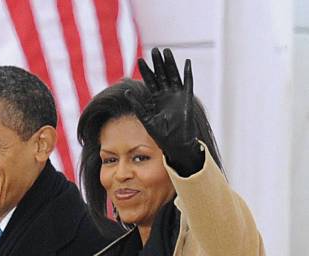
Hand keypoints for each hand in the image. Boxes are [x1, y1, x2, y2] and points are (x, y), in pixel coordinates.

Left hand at [126, 48, 203, 175]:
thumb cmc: (161, 136)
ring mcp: (177, 96)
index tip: (140, 60)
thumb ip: (138, 106)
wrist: (175, 145)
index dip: (146, 71)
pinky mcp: (187, 99)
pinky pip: (188, 84)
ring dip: (170, 64)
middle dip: (158, 63)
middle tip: (154, 50)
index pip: (150, 81)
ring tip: (166, 52)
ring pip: (173, 76)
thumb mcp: (146, 119)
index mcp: (156, 100)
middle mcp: (166, 96)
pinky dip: (188, 74)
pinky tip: (186, 63)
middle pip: (162, 75)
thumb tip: (127, 93)